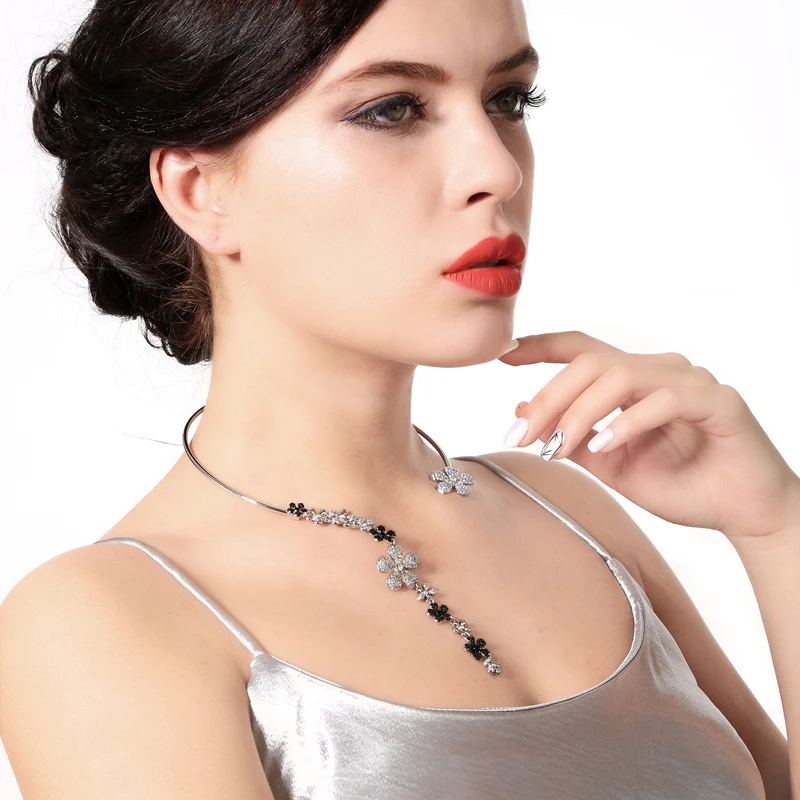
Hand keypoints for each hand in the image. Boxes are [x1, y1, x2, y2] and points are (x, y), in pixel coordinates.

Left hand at [498, 331, 799, 541]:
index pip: (581, 350)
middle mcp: (659, 370)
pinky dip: (628, 421)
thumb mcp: (608, 465)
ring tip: (560, 447)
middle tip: (522, 434)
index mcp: (632, 381)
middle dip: (549, 397)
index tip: (503, 356)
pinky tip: (605, 445)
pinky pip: (664, 399)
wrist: (740, 514)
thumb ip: (568, 436)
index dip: (541, 346)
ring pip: (621, 375)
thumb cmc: (679, 484)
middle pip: (590, 362)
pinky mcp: (717, 401)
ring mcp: (689, 382)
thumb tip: (521, 408)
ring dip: (581, 412)